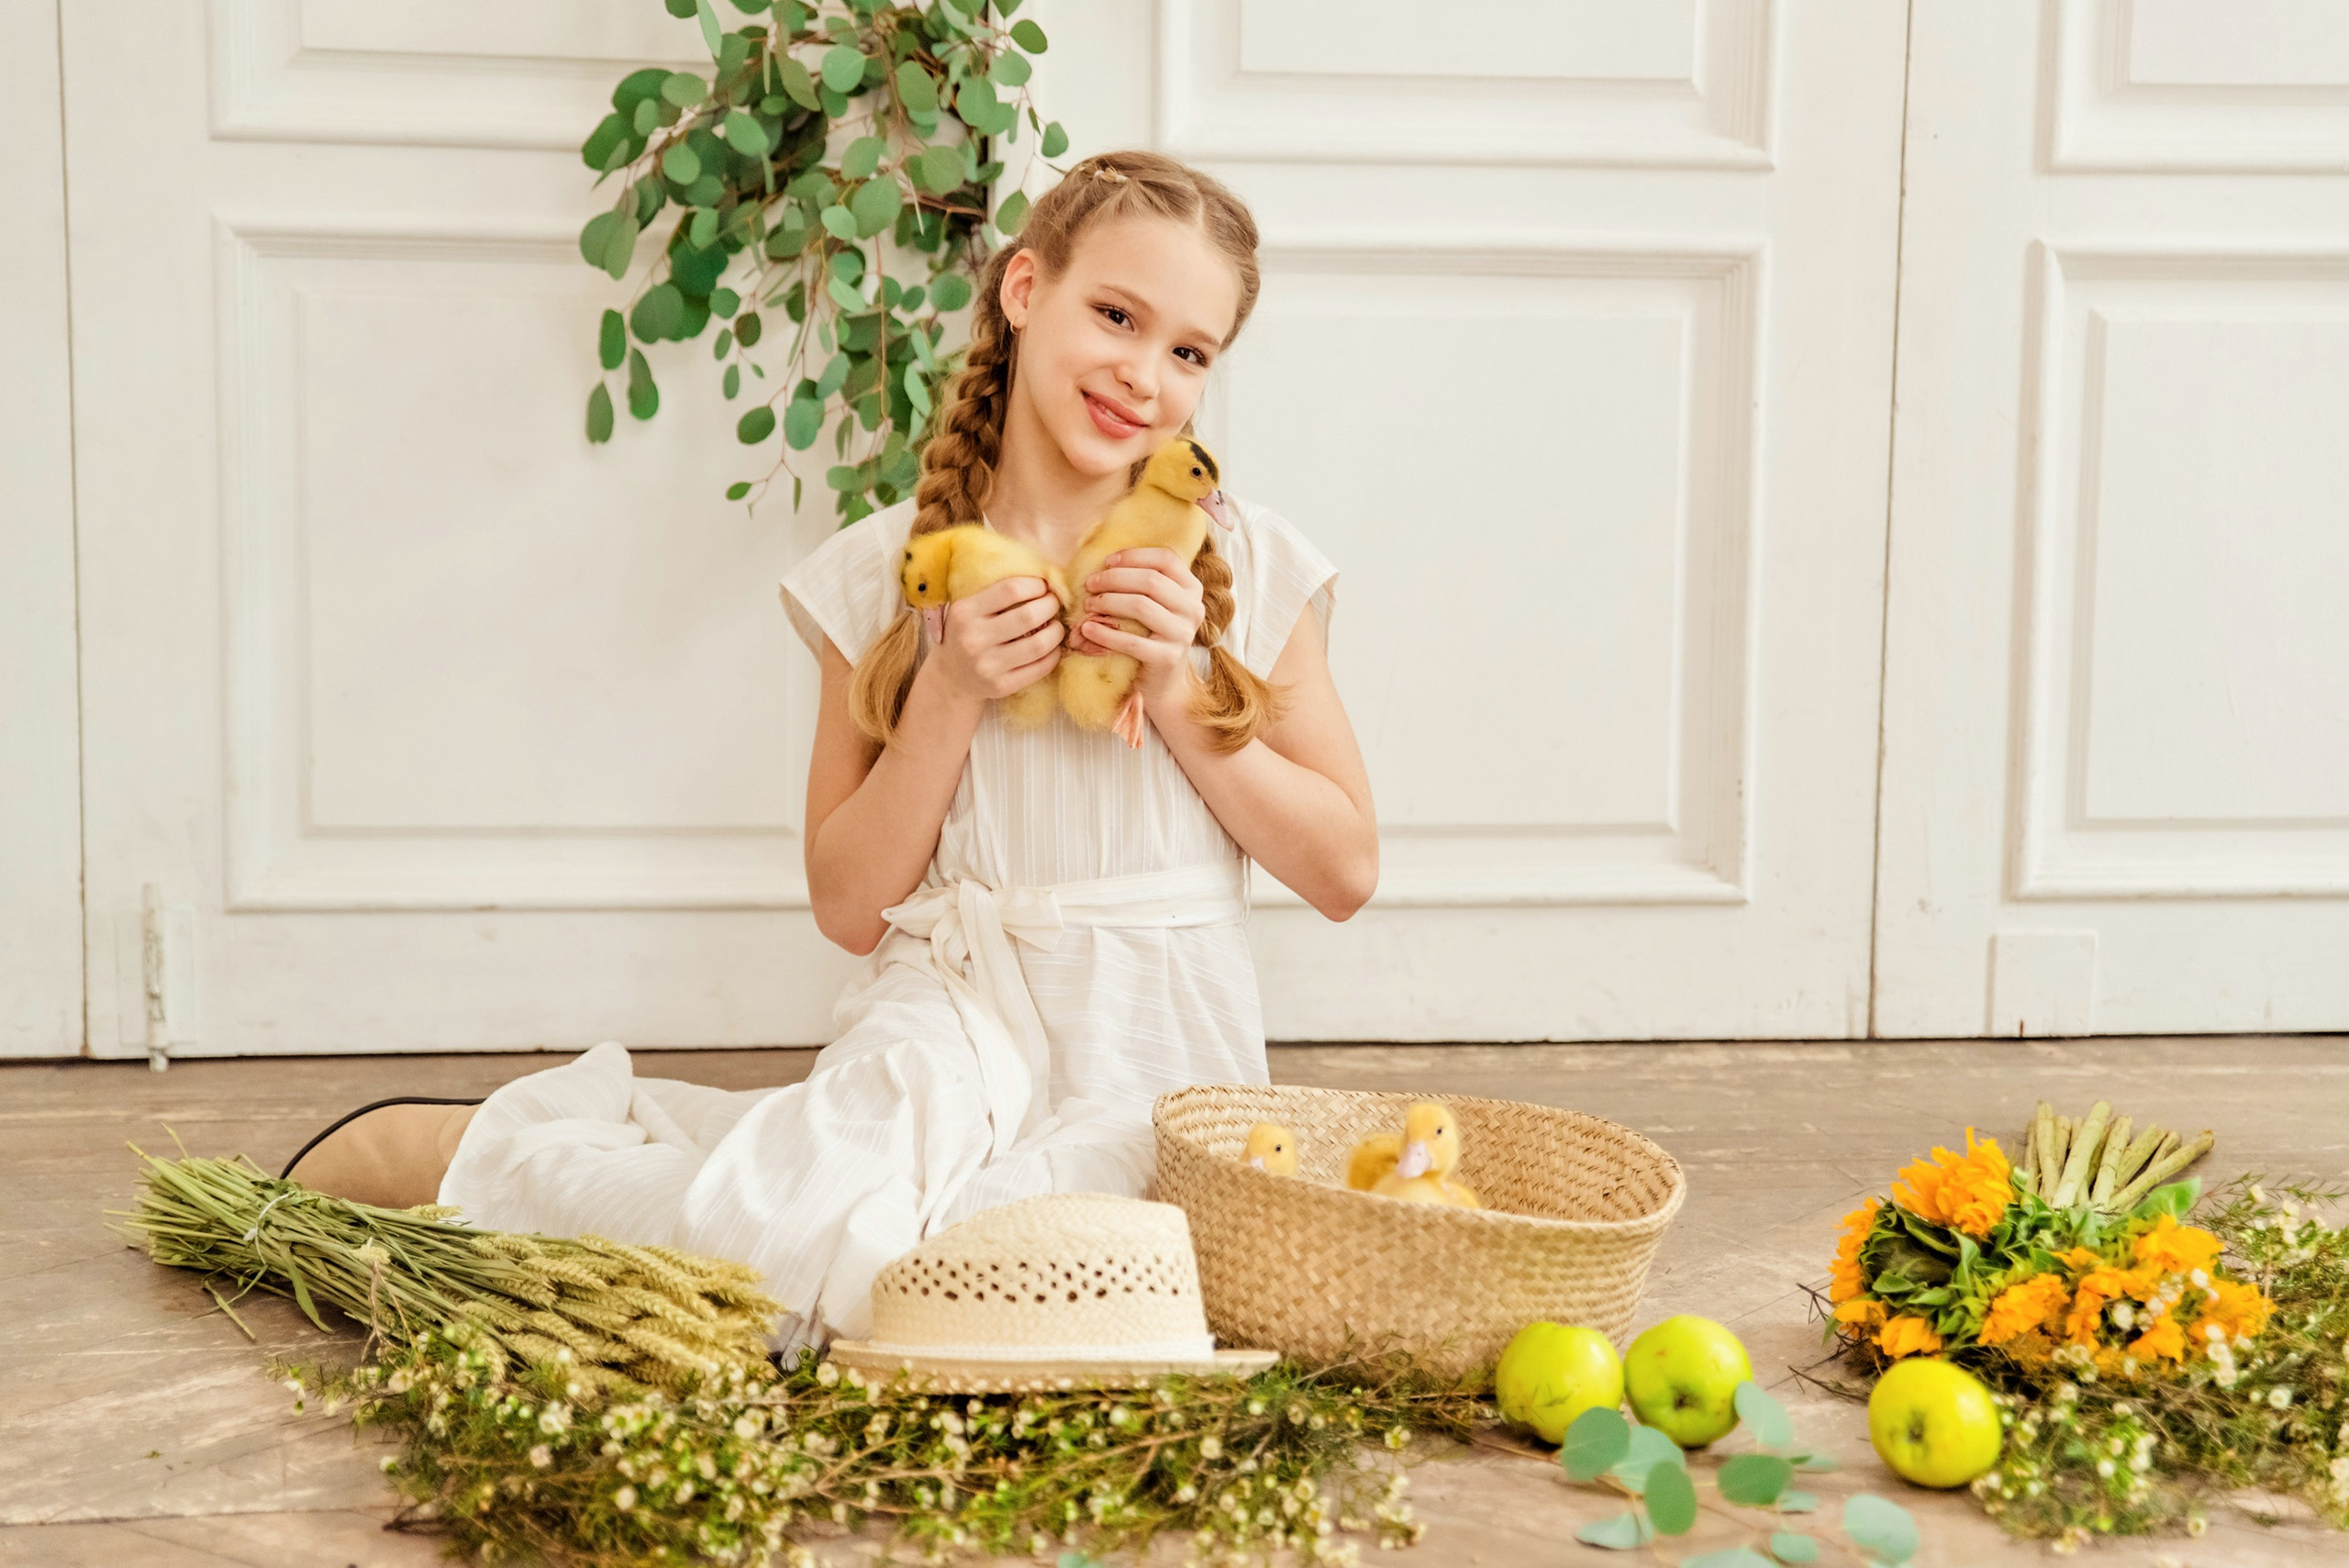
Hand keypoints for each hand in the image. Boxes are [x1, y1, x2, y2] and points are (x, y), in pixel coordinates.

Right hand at [922, 575, 1063, 705]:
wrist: (949, 676)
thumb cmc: (966, 633)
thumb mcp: (968, 608)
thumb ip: (996, 593)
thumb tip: (1044, 575)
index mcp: (964, 612)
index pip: (1011, 589)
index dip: (1036, 584)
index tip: (1043, 586)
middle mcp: (973, 639)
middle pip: (1029, 616)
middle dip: (1051, 605)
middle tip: (1054, 603)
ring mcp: (987, 666)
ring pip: (1039, 644)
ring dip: (1056, 631)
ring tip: (1055, 626)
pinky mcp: (1001, 686)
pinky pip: (1040, 667)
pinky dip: (1053, 654)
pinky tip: (1051, 647)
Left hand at [1068, 547, 1206, 705]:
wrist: (1163, 681)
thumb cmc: (1151, 634)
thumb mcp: (1155, 604)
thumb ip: (1143, 582)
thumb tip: (1106, 562)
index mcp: (1192, 589)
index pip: (1166, 559)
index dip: (1134, 556)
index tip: (1106, 562)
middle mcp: (1193, 609)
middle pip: (1150, 581)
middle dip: (1114, 579)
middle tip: (1090, 584)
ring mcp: (1183, 634)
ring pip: (1141, 606)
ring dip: (1108, 602)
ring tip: (1088, 605)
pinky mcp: (1168, 658)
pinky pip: (1132, 641)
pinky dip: (1105, 634)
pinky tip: (1087, 629)